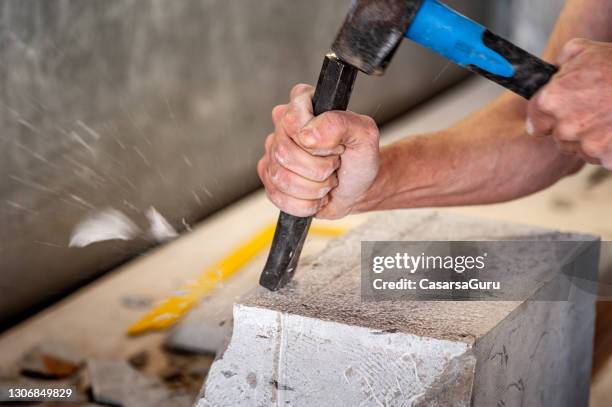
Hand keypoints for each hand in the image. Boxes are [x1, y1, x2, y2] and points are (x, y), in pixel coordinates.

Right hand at [257, 84, 379, 218]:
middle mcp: (282, 127)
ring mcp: (272, 154)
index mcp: (303, 105)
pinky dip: (305, 203)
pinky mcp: (270, 180)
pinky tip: (316, 195)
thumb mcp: (364, 135)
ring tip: (326, 181)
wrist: (358, 190)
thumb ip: (341, 124)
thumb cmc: (359, 160)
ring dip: (313, 188)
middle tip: (334, 166)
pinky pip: (278, 197)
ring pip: (281, 178)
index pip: (292, 120)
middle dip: (318, 169)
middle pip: (284, 152)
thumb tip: (308, 135)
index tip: (337, 147)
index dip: (317, 141)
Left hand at [526, 38, 611, 168]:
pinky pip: (602, 157)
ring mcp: (586, 145)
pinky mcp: (607, 157)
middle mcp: (564, 127)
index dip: (545, 119)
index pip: (535, 123)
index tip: (553, 117)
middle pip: (559, 137)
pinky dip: (609, 147)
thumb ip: (560, 63)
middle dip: (572, 126)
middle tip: (592, 111)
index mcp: (551, 101)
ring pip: (580, 148)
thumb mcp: (584, 50)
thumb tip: (552, 72)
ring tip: (608, 117)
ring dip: (590, 138)